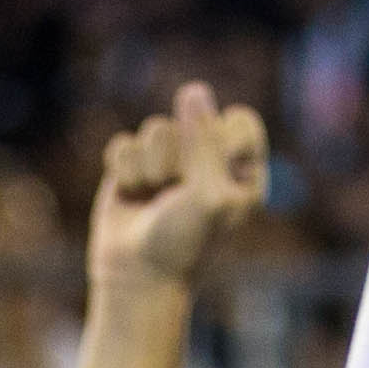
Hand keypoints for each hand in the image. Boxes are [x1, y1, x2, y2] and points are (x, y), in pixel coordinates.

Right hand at [88, 82, 268, 291]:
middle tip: (178, 197)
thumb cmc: (182, 242)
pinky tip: (132, 196)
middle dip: (179, 159)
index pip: (239, 122)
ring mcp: (170, 160)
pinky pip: (126, 144)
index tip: (212, 179)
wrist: (136, 276)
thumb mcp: (208, 194)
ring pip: (156, 129)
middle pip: (193, 120)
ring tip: (153, 199)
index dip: (220, 144)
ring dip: (150, 169)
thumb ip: (205, 139)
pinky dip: (124, 172)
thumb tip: (193, 91)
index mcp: (243, 168)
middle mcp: (209, 159)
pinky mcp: (134, 165)